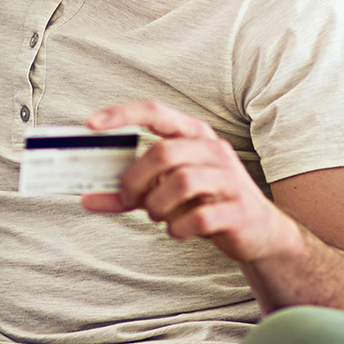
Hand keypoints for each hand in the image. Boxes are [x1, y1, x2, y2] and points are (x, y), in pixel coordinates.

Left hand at [79, 100, 299, 264]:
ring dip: (157, 205)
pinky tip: (178, 230)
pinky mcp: (238, 209)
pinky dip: (178, 228)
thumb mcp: (166, 191)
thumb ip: (129, 193)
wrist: (258, 231)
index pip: (155, 111)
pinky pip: (198, 218)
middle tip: (129, 198)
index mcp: (193, 135)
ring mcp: (230, 178)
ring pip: (181, 182)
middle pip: (163, 152)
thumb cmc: (204, 202)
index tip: (90, 123)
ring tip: (157, 215)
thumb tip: (85, 198)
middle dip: (136, 179)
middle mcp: (214, 149)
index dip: (122, 114)